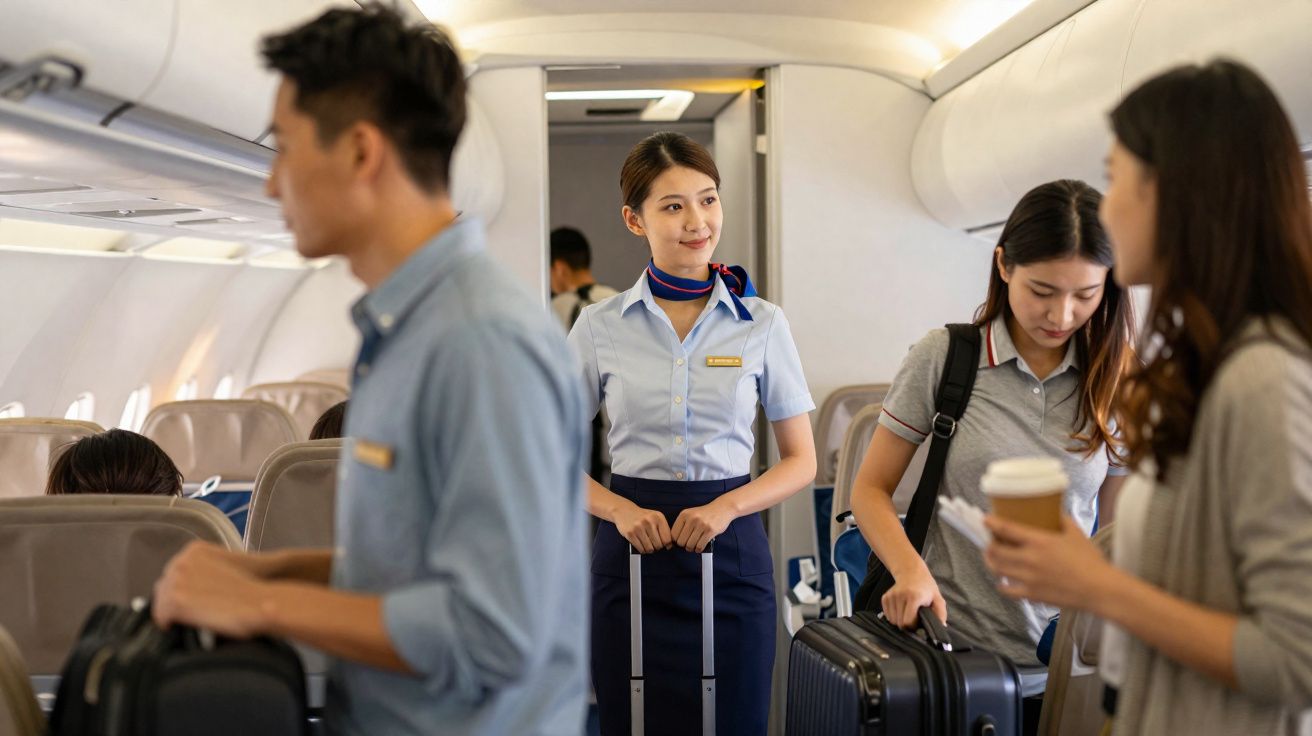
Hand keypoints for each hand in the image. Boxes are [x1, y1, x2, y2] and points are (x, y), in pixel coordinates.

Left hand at [153, 541, 269, 637]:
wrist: (260, 601)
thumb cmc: (251, 588)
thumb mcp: (230, 565)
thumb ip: (210, 568)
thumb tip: (197, 584)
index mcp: (194, 549)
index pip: (174, 571)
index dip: (181, 588)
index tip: (190, 600)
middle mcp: (182, 560)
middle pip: (164, 585)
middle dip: (174, 599)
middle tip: (189, 613)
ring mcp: (176, 579)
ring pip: (160, 601)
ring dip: (171, 612)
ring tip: (186, 622)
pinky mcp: (175, 600)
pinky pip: (160, 615)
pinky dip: (168, 623)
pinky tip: (181, 627)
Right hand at [613, 502, 672, 552]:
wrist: (624, 510)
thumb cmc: (642, 516)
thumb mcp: (655, 517)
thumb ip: (664, 529)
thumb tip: (669, 546)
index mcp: (658, 517)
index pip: (667, 538)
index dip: (666, 544)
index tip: (663, 544)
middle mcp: (649, 521)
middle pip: (659, 545)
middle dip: (657, 547)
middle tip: (653, 544)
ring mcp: (639, 527)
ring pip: (650, 548)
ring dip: (649, 550)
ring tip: (647, 545)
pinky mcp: (630, 533)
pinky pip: (640, 549)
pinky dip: (642, 550)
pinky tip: (641, 545)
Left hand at [671, 499, 735, 551]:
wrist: (722, 508)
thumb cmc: (705, 514)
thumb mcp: (691, 514)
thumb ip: (682, 525)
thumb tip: (675, 541)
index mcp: (684, 514)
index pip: (673, 534)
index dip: (676, 541)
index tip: (681, 541)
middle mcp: (691, 519)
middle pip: (681, 542)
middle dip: (684, 545)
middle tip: (689, 543)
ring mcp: (701, 525)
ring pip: (690, 545)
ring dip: (692, 548)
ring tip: (695, 545)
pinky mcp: (710, 531)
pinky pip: (700, 546)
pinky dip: (699, 549)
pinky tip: (700, 546)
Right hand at [882, 564, 947, 628]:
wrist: (911, 572)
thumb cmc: (926, 587)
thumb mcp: (937, 598)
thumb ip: (941, 614)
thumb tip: (941, 627)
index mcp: (914, 597)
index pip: (908, 622)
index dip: (914, 626)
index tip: (919, 621)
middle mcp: (900, 596)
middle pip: (899, 622)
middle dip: (907, 624)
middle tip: (914, 618)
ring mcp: (891, 596)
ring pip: (892, 620)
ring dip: (900, 621)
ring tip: (908, 613)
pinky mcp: (885, 598)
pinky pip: (887, 616)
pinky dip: (894, 616)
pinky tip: (901, 610)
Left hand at [983, 514, 1115, 610]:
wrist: (1099, 589)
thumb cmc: (1090, 560)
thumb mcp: (1075, 533)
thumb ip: (1061, 519)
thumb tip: (1052, 510)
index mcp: (1039, 542)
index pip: (1006, 529)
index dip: (992, 524)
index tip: (985, 520)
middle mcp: (1029, 560)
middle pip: (995, 551)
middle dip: (988, 545)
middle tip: (989, 541)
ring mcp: (1028, 579)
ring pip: (997, 569)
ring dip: (991, 562)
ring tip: (992, 558)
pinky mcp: (1031, 595)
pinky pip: (1006, 590)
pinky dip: (1001, 584)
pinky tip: (1002, 581)